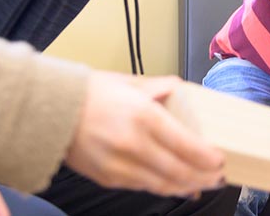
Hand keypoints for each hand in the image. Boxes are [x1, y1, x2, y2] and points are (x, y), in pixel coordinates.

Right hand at [65, 72, 224, 196]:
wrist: (48, 112)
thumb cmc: (88, 94)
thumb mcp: (130, 82)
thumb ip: (162, 87)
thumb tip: (184, 88)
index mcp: (143, 117)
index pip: (186, 145)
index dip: (208, 157)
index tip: (221, 159)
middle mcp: (133, 145)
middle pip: (179, 171)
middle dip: (204, 177)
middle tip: (220, 175)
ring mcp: (119, 166)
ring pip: (163, 185)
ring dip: (188, 186)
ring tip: (205, 183)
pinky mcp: (108, 178)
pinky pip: (144, 187)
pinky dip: (165, 188)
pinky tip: (178, 186)